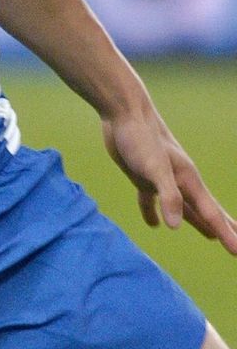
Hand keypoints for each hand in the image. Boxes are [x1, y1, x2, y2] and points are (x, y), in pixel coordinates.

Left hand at [102, 107, 236, 255]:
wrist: (123, 112)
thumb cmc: (140, 138)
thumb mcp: (154, 169)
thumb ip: (168, 196)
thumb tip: (175, 226)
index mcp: (189, 181)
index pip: (211, 215)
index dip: (226, 235)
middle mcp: (180, 181)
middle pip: (206, 211)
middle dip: (222, 229)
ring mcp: (162, 179)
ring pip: (184, 207)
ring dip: (197, 222)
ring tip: (210, 237)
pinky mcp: (142, 176)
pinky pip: (151, 200)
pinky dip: (153, 213)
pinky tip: (155, 225)